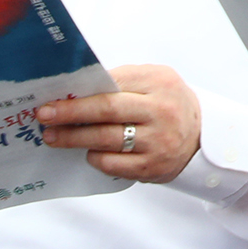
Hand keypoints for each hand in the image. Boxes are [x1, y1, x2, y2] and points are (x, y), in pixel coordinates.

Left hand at [38, 65, 202, 182]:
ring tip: (54, 137)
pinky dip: (95, 157)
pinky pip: (111, 163)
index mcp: (161, 83)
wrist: (202, 137)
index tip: (53, 99)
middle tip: (45, 116)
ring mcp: (158, 140)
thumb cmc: (169, 106)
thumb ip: (124, 82)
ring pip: (105, 139)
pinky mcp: (152, 166)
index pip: (114, 84)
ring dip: (74, 138)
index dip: (81, 93)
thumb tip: (79, 91)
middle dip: (71, 113)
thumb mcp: (156, 83)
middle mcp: (162, 110)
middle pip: (107, 110)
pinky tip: (89, 152)